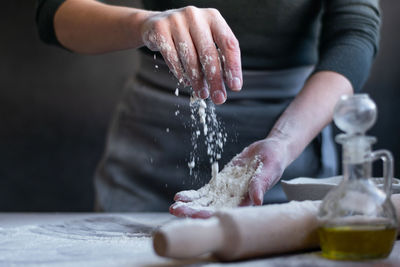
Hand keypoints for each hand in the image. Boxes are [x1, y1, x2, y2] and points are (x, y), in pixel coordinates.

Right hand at [140, 6, 241, 103]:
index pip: (229, 43)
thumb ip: (218, 56)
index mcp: (213, 17)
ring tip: (202, 93)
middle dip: (215, 79)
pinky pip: (172, 58)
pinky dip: (180, 74)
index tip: (235, 86)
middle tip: (219, 98)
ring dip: (197, 80)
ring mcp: (176, 21)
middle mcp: (195, 16)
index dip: (233, 66)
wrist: (156, 25)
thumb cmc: (188, 36)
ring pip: (190, 58)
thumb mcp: (206, 39)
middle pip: (209, 53)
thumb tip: (228, 82)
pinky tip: (186, 82)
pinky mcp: (160, 30)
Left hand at [169, 138, 288, 217]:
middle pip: (211, 209)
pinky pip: (204, 191)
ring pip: (205, 202)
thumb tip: (256, 201)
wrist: (270, 150)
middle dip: (193, 211)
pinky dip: (193, 194)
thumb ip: (260, 184)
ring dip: (190, 205)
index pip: (226, 212)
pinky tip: (180, 196)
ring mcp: (226, 192)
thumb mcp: (269, 170)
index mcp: (247, 202)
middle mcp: (235, 200)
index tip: (196, 216)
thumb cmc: (274, 161)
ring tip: (174, 206)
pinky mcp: (221, 184)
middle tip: (176, 212)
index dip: (211, 215)